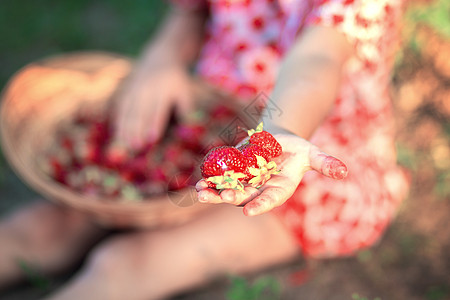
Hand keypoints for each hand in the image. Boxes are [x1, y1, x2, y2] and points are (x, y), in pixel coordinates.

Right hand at [114, 53, 193, 148]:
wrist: (160, 58)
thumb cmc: (176, 84)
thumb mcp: (185, 93)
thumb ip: (186, 111)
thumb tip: (187, 131)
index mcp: (164, 90)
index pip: (158, 111)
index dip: (155, 125)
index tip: (152, 139)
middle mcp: (146, 90)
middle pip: (141, 113)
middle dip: (137, 131)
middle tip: (135, 148)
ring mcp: (134, 90)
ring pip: (128, 112)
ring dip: (125, 129)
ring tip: (123, 146)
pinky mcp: (125, 91)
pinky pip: (120, 108)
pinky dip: (118, 122)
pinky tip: (116, 136)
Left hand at [195, 133, 346, 215]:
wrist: (280, 142)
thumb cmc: (298, 150)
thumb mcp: (312, 154)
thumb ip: (325, 164)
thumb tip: (345, 171)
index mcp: (278, 190)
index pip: (269, 200)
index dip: (260, 204)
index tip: (249, 210)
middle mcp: (260, 190)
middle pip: (244, 196)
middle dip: (230, 196)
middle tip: (218, 196)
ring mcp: (245, 183)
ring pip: (227, 191)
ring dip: (213, 192)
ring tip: (200, 191)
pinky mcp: (234, 173)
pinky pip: (220, 179)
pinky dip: (210, 180)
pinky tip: (199, 181)